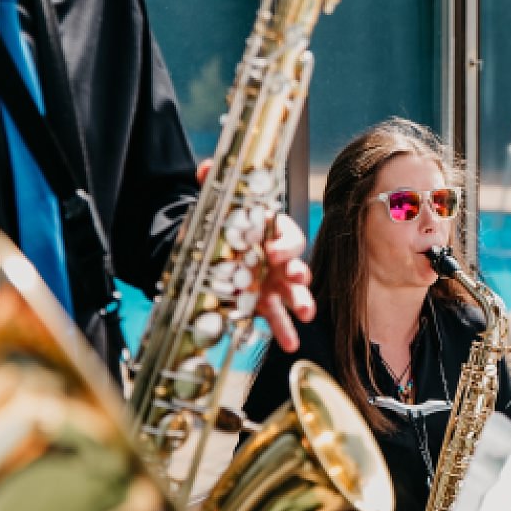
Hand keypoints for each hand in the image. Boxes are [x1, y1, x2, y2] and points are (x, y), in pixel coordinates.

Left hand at [195, 159, 313, 352]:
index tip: (273, 251)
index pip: (288, 234)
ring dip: (301, 303)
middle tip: (295, 279)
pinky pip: (276, 317)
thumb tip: (205, 167)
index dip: (284, 243)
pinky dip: (283, 330)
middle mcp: (278, 258)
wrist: (213, 254)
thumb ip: (214, 186)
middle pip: (296, 264)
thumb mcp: (218, 207)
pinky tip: (289, 343)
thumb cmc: (226, 230)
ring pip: (293, 293)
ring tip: (305, 314)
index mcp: (271, 232)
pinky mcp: (264, 304)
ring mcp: (273, 283)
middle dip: (298, 273)